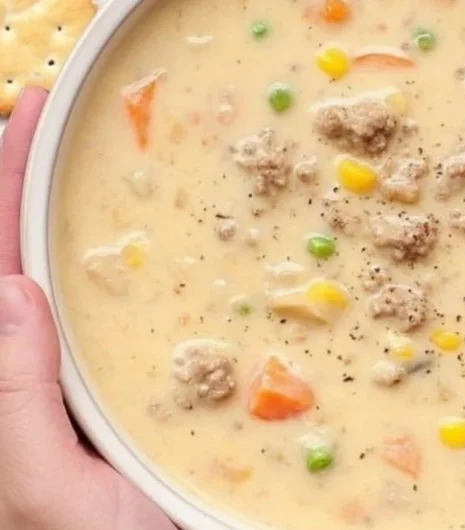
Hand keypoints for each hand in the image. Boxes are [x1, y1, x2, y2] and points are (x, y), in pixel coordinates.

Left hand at [0, 88, 175, 528]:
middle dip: (28, 181)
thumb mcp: (50, 494)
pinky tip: (160, 244)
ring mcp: (92, 378)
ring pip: (73, 279)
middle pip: (23, 258)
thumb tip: (14, 295)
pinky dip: (135, 269)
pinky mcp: (138, 390)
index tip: (31, 113)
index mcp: (9, 388)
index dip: (3, 184)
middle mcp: (44, 372)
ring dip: (76, 216)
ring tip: (96, 160)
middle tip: (56, 113)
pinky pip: (124, 315)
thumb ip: (15, 402)